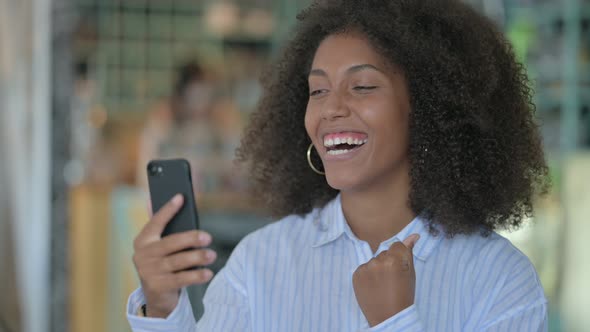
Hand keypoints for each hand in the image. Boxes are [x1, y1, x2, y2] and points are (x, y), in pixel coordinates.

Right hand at [132, 194, 216, 317]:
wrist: (156, 295)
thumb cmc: (162, 262)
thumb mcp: (159, 245)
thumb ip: (161, 226)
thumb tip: (160, 200)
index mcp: (143, 240)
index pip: (156, 222)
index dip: (168, 209)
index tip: (181, 197)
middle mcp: (143, 255)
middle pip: (170, 243)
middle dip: (190, 239)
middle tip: (208, 237)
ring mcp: (149, 272)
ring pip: (177, 262)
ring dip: (197, 258)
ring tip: (212, 255)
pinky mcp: (158, 287)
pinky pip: (181, 279)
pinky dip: (196, 276)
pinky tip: (208, 273)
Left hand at [352, 234, 419, 326]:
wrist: (388, 317)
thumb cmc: (404, 296)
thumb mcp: (410, 274)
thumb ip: (408, 252)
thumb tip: (414, 236)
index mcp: (394, 260)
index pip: (397, 245)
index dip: (400, 257)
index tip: (401, 269)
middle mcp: (378, 261)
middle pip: (384, 252)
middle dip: (389, 261)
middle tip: (393, 279)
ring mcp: (365, 268)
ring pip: (374, 260)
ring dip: (378, 268)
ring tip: (383, 284)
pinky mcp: (356, 275)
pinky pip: (364, 268)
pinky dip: (368, 275)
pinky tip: (374, 286)